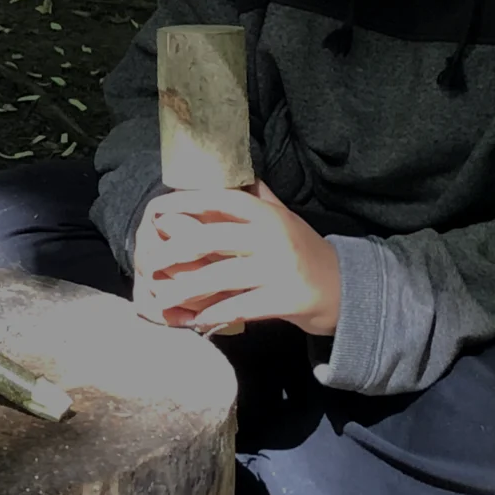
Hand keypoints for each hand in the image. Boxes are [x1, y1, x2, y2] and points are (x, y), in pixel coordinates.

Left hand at [131, 180, 342, 335]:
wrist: (345, 288)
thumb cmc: (304, 251)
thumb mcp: (283, 217)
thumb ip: (256, 198)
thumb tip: (228, 173)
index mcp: (268, 214)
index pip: (222, 200)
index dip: (187, 202)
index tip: (157, 209)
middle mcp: (273, 237)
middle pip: (213, 238)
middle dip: (174, 250)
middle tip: (149, 262)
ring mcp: (280, 268)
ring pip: (221, 276)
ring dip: (186, 288)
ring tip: (161, 296)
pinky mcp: (286, 299)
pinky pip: (240, 306)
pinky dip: (214, 314)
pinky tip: (194, 321)